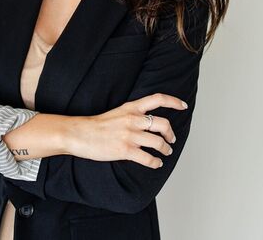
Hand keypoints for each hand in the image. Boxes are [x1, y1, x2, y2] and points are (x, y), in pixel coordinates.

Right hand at [67, 94, 186, 168]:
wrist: (79, 133)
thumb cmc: (97, 125)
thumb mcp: (117, 112)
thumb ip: (132, 114)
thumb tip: (148, 121)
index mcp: (131, 107)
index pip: (157, 99)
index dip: (173, 101)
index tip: (183, 106)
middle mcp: (133, 119)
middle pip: (163, 123)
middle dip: (171, 134)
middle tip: (171, 140)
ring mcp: (130, 135)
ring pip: (158, 142)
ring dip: (165, 149)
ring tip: (165, 153)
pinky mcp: (125, 150)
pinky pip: (148, 158)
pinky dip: (155, 162)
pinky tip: (156, 163)